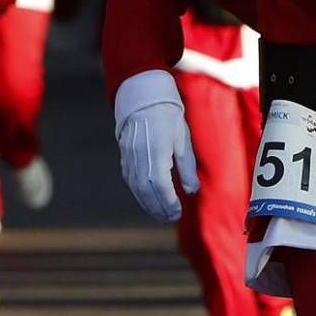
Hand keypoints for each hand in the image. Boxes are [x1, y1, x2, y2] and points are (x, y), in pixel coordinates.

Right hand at [118, 102, 199, 221]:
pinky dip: (138, 192)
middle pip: (146, 190)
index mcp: (157, 150)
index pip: (161, 185)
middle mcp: (140, 155)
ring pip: (136, 187)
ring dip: (147, 203)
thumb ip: (186, 166)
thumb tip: (191, 191)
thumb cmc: (168, 116)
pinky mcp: (124, 154)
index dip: (169, 203)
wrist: (143, 96)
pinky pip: (129, 178)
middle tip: (169, 219)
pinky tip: (147, 199)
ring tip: (159, 214)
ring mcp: (129, 155)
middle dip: (158, 208)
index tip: (178, 213)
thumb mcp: (183, 139)